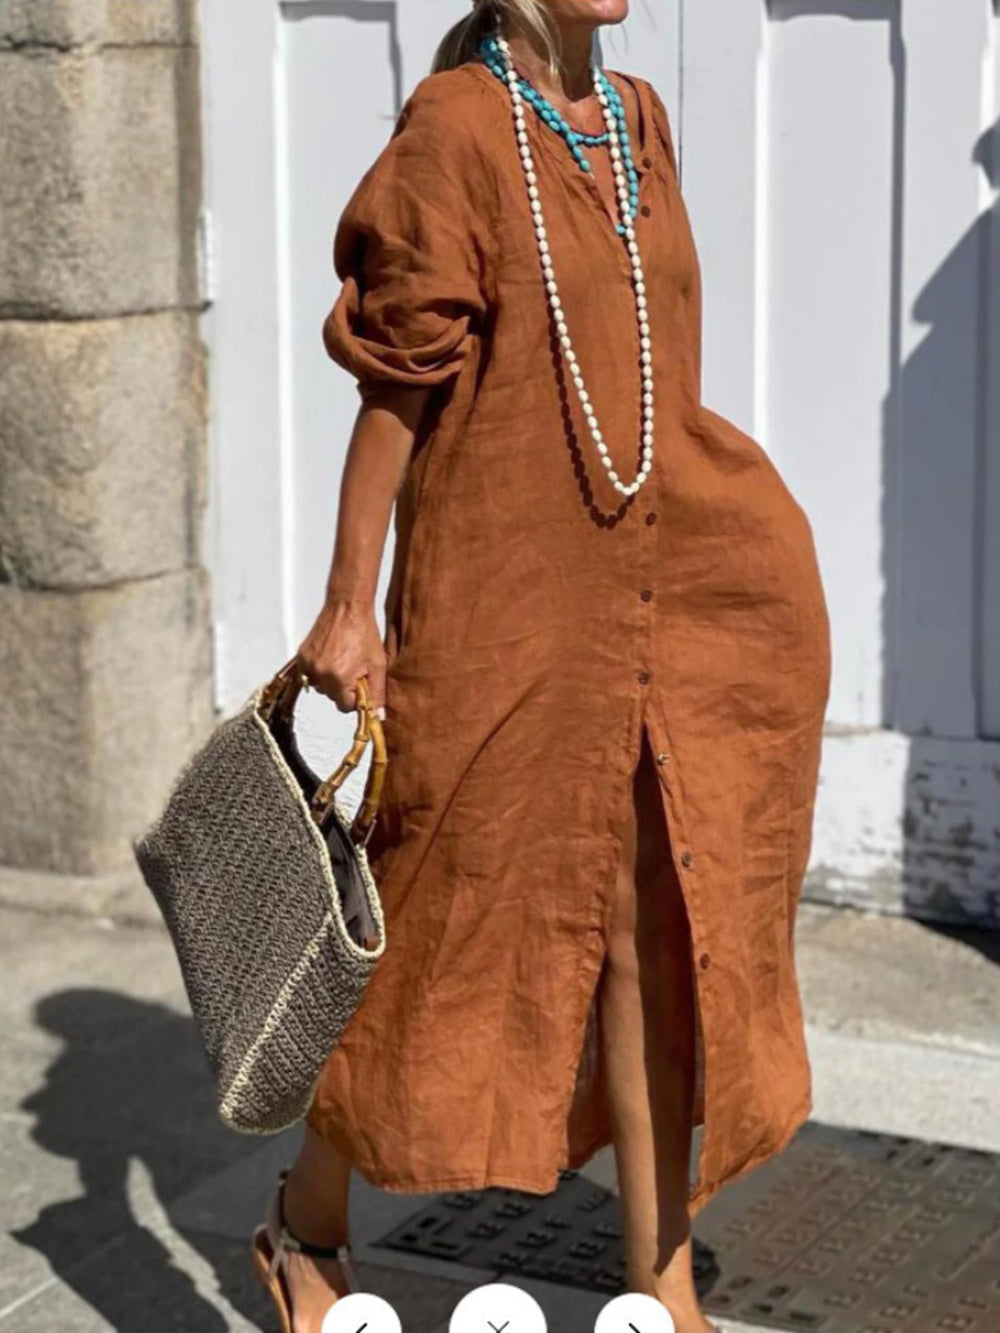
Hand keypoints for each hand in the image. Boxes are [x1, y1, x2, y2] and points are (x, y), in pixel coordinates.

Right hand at [295, 600, 386, 715]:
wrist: (348, 607)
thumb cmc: (364, 632)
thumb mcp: (378, 665)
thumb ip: (378, 693)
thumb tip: (377, 714)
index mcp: (339, 678)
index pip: (345, 707)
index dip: (355, 699)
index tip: (361, 688)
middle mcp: (320, 673)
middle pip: (332, 697)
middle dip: (344, 688)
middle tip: (354, 669)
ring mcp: (309, 664)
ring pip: (320, 686)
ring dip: (331, 680)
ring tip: (343, 661)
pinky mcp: (302, 656)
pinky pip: (310, 674)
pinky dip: (321, 670)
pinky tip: (332, 656)